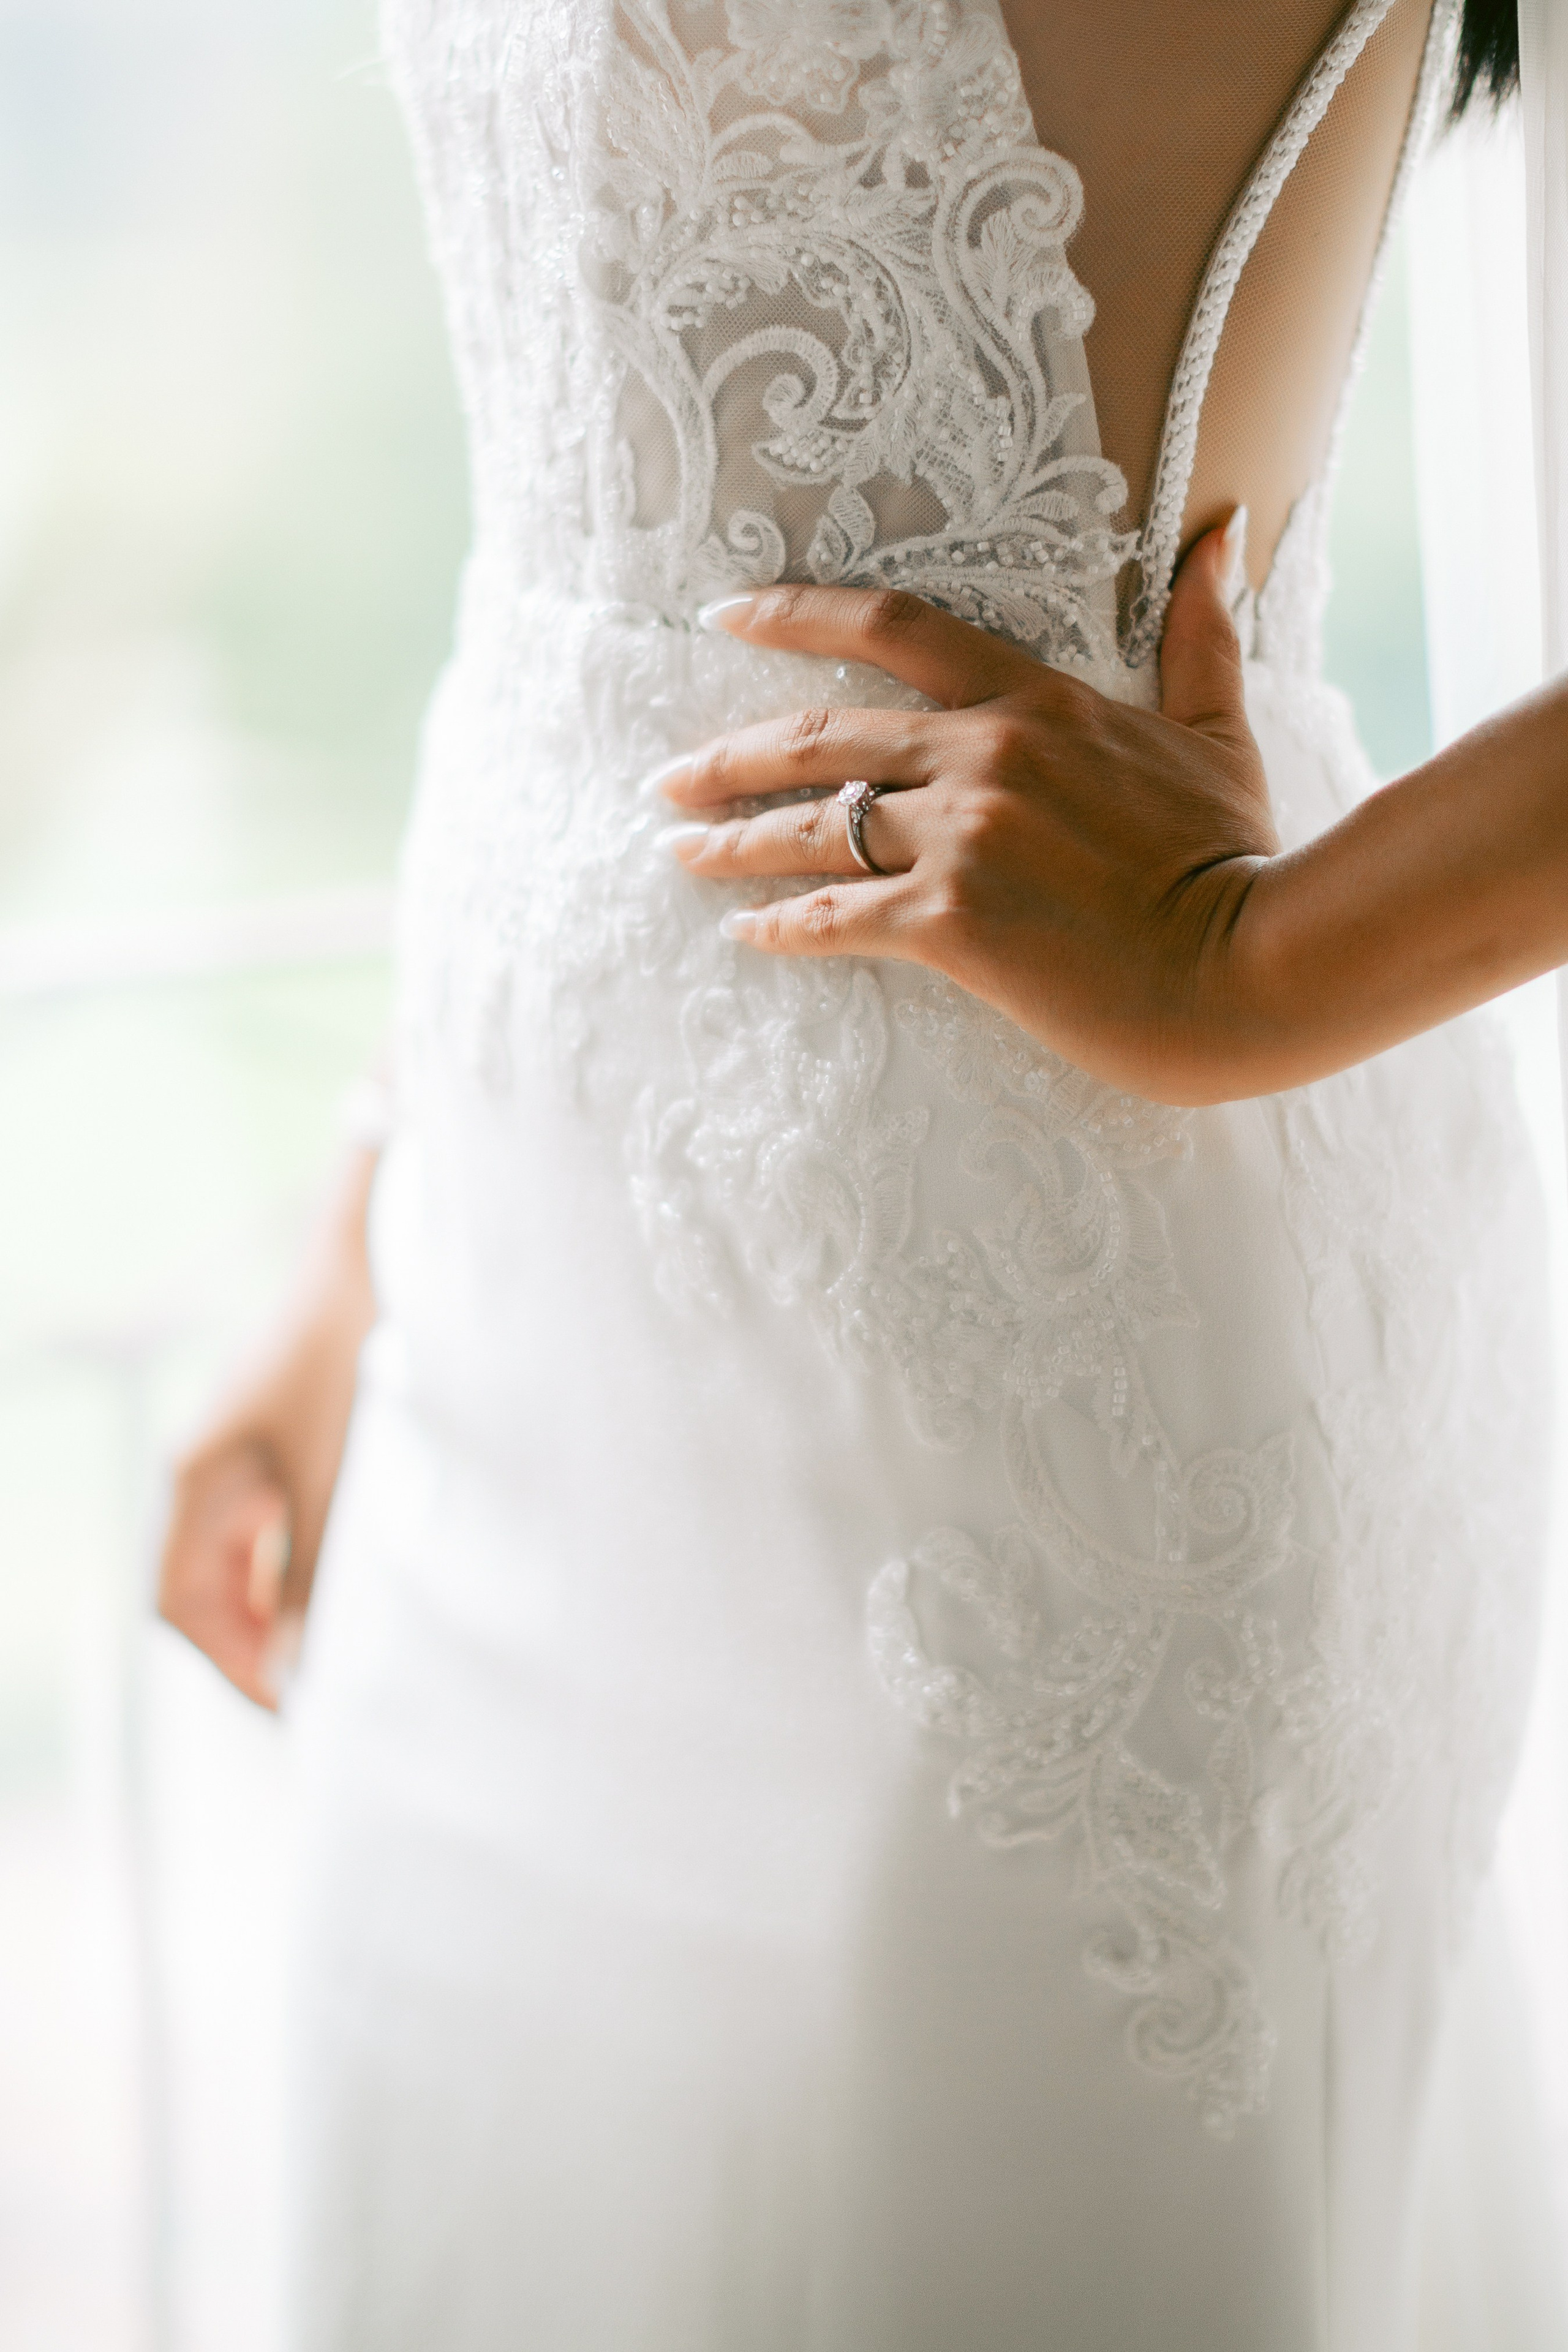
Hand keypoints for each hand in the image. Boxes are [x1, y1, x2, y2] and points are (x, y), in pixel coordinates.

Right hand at [157, 1148, 376, 1708]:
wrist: (378, 1255)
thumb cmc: (351, 1354)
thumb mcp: (338, 1478)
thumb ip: (315, 1577)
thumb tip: (300, 1673)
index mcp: (194, 1477)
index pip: (178, 1602)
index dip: (228, 1663)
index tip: (289, 1705)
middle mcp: (205, 1470)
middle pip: (205, 1589)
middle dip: (257, 1645)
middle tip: (323, 1691)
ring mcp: (242, 1455)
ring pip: (244, 1562)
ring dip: (284, 1607)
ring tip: (346, 1645)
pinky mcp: (283, 1443)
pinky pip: (277, 1527)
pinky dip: (305, 1564)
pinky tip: (356, 1581)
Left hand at [657, 515, 1277, 1104]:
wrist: (1249, 963)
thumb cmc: (1235, 856)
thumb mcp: (1219, 731)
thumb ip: (1201, 634)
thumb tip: (1224, 535)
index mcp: (1034, 701)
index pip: (891, 629)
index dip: (794, 615)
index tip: (723, 614)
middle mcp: (982, 757)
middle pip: (818, 738)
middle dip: (727, 758)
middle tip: (667, 778)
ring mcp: (961, 840)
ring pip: (813, 827)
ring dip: (732, 840)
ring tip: (678, 851)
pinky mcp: (952, 924)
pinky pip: (835, 917)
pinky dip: (780, 924)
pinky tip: (743, 932)